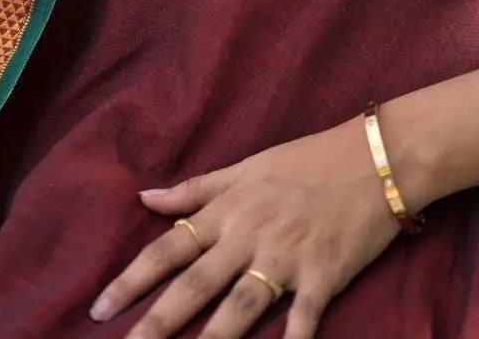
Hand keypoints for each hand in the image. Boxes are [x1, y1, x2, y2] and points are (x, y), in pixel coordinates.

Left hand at [89, 117, 403, 338]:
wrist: (378, 156)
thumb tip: (146, 195)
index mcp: (230, 208)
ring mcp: (287, 256)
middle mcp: (251, 234)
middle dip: (156, 322)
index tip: (99, 307)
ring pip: (239, 306)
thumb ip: (198, 188)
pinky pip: (301, 318)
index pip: (170, 246)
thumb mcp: (250, 166)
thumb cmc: (311, 159)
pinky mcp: (324, 275)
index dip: (132, 278)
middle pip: (195, 285)